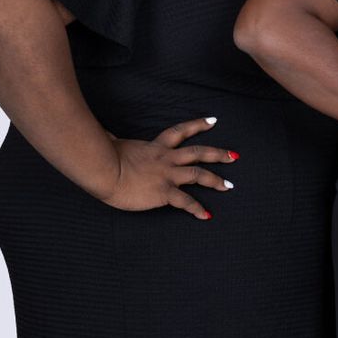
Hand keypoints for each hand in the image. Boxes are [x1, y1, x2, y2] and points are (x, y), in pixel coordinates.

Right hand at [97, 116, 235, 219]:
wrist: (103, 169)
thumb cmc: (102, 157)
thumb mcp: (112, 143)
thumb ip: (114, 138)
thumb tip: (106, 133)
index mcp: (155, 147)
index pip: (180, 132)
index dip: (197, 125)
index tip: (212, 121)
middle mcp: (166, 159)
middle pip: (198, 153)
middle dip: (218, 154)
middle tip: (234, 155)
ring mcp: (167, 175)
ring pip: (199, 175)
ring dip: (216, 180)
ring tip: (228, 186)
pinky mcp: (164, 192)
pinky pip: (186, 202)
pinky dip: (197, 209)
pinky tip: (206, 215)